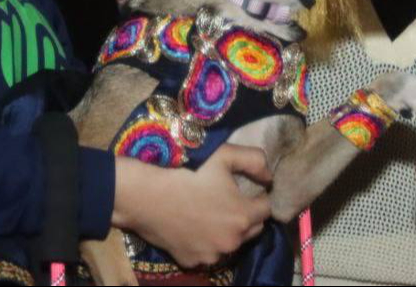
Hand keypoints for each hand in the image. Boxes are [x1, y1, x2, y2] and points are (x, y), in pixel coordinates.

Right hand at [112, 144, 271, 267]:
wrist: (146, 196)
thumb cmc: (187, 171)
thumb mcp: (224, 155)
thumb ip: (254, 161)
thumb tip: (269, 177)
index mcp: (243, 216)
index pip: (266, 208)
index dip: (258, 196)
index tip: (244, 188)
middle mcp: (233, 241)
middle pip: (252, 229)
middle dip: (246, 215)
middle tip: (228, 200)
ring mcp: (212, 255)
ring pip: (230, 243)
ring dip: (227, 231)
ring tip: (209, 213)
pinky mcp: (192, 261)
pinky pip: (207, 252)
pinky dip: (204, 242)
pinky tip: (192, 227)